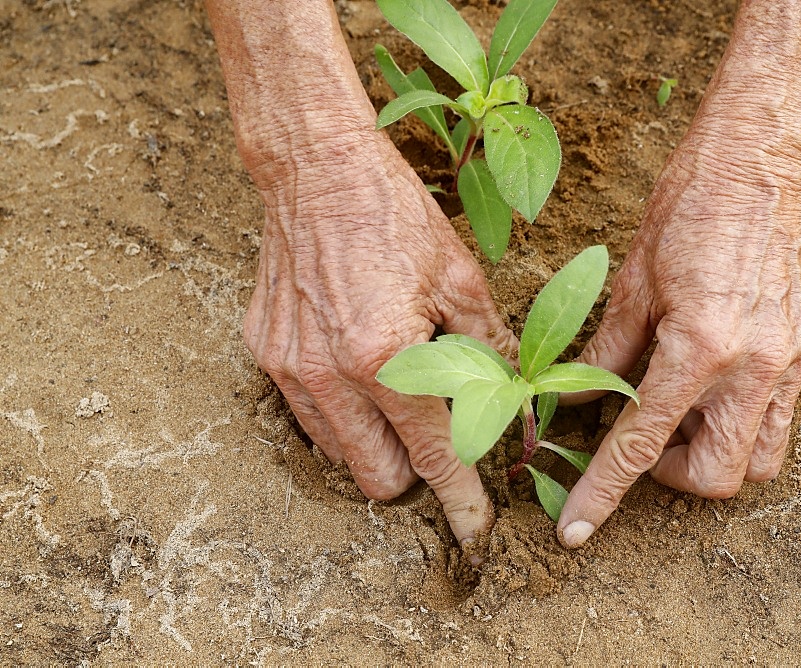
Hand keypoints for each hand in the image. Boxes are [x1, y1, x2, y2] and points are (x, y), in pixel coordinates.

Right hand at [243, 131, 516, 554]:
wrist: (316, 170)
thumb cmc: (394, 216)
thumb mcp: (461, 279)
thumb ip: (491, 351)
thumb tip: (518, 402)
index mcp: (385, 357)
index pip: (433, 455)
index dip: (461, 501)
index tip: (476, 531)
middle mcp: (329, 374)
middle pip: (378, 479)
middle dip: (415, 473)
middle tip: (439, 436)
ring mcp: (289, 367)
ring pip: (338, 455)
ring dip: (374, 444)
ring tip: (396, 394)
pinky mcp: (267, 353)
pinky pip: (307, 415)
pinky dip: (340, 412)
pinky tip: (358, 367)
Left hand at [555, 0, 800, 544]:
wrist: (765, 158)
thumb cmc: (692, 205)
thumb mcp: (633, 280)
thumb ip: (608, 351)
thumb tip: (575, 398)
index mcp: (700, 350)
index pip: (641, 446)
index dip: (603, 495)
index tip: (574, 530)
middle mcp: (755, 368)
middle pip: (717, 480)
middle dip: (671, 478)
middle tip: (643, 438)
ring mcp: (790, 363)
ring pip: (761, 461)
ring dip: (714, 457)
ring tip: (681, 415)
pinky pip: (780, 418)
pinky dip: (741, 423)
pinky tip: (712, 384)